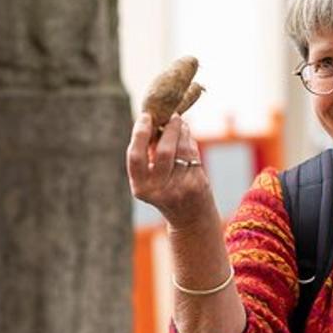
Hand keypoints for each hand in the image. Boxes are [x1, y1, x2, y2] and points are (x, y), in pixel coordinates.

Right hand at [126, 112, 213, 228]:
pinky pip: (193, 155)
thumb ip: (148, 153)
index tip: (146, 116)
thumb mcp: (150, 178)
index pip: (135, 157)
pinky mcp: (196, 184)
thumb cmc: (165, 190)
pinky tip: (186, 135)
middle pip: (163, 151)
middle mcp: (158, 190)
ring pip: (181, 150)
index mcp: (140, 187)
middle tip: (171, 115)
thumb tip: (153, 119)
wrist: (189, 218)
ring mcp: (179, 188)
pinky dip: (189, 141)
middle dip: (168, 129)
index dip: (140, 134)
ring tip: (179, 122)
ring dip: (181, 131)